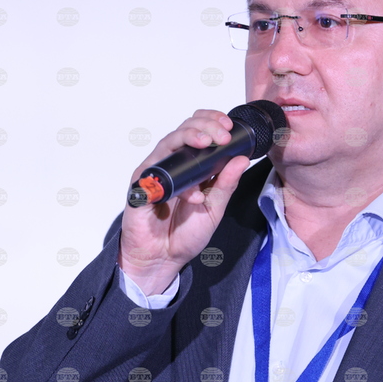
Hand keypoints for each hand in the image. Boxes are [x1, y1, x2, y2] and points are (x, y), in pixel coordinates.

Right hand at [118, 109, 250, 295]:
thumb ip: (226, 183)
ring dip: (190, 137)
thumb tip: (242, 158)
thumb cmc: (184, 234)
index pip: (199, 131)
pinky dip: (176, 179)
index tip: (229, 126)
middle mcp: (172, 164)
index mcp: (191, 166)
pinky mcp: (141, 186)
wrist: (163, 259)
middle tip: (223, 135)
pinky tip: (193, 193)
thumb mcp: (214, 207)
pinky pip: (156, 172)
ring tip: (209, 143)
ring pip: (169, 142)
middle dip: (205, 125)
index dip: (212, 122)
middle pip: (184, 129)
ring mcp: (155, 173)